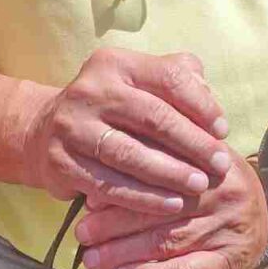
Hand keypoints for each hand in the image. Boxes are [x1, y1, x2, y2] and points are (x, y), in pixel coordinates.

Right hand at [12, 48, 231, 214]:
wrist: (44, 132)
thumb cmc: (111, 108)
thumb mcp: (138, 82)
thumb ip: (177, 79)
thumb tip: (210, 98)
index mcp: (115, 64)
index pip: (168, 78)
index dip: (201, 105)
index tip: (223, 130)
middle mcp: (90, 90)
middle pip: (153, 117)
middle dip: (192, 143)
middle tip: (219, 164)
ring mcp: (72, 127)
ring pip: (131, 154)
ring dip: (171, 173)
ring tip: (200, 186)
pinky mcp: (61, 162)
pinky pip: (110, 184)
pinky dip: (144, 197)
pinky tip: (171, 204)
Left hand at [73, 149, 267, 268]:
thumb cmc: (219, 188)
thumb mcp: (199, 160)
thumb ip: (161, 159)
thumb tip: (105, 175)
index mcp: (207, 162)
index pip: (158, 174)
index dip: (121, 187)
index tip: (90, 200)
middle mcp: (220, 193)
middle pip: (158, 210)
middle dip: (113, 224)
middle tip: (83, 233)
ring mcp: (227, 228)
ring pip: (167, 243)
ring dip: (124, 253)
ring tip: (93, 259)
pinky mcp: (231, 260)